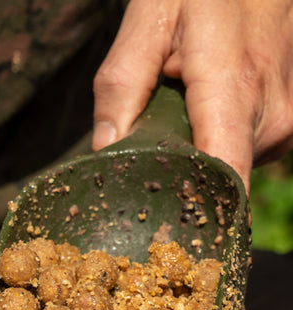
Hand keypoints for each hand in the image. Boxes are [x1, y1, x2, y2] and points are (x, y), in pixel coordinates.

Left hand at [92, 0, 292, 191]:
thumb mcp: (150, 19)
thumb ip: (123, 86)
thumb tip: (104, 151)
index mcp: (234, 92)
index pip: (225, 182)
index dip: (192, 211)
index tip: (162, 220)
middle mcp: (270, 117)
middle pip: (218, 180)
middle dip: (182, 172)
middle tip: (156, 140)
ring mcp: (286, 122)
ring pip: (231, 166)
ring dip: (201, 152)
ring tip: (185, 111)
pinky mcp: (288, 123)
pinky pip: (246, 151)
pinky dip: (220, 139)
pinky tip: (208, 108)